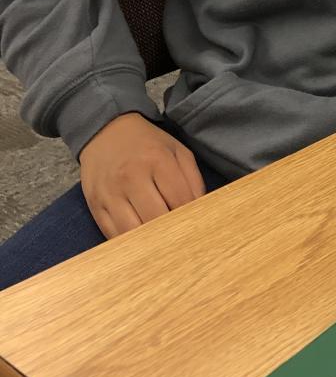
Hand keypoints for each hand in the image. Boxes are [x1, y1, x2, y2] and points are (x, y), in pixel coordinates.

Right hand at [79, 112, 205, 237]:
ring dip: (150, 242)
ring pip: (133, 232)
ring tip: (161, 244)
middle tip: (180, 239)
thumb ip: (193, 180)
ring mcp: (110, 193)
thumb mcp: (177, 151)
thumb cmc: (148, 145)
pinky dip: (129, 243)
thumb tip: (200, 211)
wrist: (106, 132)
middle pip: (156, 219)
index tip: (196, 226)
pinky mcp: (95, 206)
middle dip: (171, 232)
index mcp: (157, 161)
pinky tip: (141, 243)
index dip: (191, 217)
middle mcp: (131, 177)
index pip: (180, 200)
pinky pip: (113, 235)